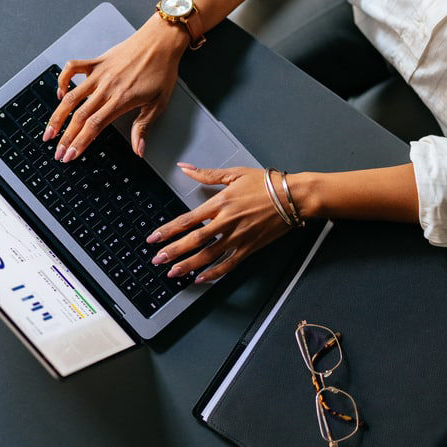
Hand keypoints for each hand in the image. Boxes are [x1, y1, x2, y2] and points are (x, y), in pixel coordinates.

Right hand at [42, 14, 187, 161]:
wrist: (161, 41)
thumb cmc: (162, 70)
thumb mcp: (158, 103)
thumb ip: (143, 127)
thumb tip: (138, 150)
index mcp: (122, 100)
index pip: (94, 126)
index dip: (79, 143)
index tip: (70, 155)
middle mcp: (107, 87)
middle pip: (79, 116)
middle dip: (65, 137)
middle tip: (57, 152)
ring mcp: (99, 73)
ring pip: (71, 97)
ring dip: (57, 116)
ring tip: (49, 131)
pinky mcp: (97, 61)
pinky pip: (72, 68)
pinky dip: (62, 79)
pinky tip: (59, 93)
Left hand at [148, 164, 294, 283]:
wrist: (293, 196)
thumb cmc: (266, 183)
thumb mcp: (234, 173)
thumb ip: (206, 174)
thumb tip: (185, 168)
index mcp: (220, 203)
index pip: (187, 220)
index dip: (168, 231)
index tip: (154, 238)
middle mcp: (226, 222)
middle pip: (193, 240)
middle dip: (172, 252)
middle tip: (157, 260)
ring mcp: (238, 237)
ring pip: (208, 255)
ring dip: (188, 265)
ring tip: (172, 273)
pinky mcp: (250, 247)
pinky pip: (228, 264)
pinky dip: (214, 273)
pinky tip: (201, 278)